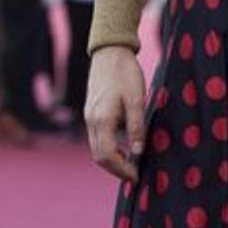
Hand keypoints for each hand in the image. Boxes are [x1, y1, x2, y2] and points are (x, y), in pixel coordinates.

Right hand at [85, 45, 146, 181]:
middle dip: (116, 169)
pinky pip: (98, 138)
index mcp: (102, 119)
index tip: (137, 176)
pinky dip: (109, 148)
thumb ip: (136, 127)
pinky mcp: (92, 112)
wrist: (110, 52)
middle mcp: (92, 121)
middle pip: (99, 156)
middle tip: (134, 175)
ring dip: (112, 159)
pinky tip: (124, 146)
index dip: (121, 170)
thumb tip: (138, 151)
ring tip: (131, 163)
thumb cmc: (125, 73)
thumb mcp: (136, 99)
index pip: (107, 156)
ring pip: (96, 148)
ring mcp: (89, 116)